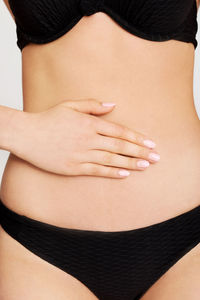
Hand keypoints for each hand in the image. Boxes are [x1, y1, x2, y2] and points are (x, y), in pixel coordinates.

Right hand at [12, 99, 159, 178]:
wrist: (27, 135)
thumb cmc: (49, 119)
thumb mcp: (70, 105)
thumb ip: (93, 105)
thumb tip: (113, 105)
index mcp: (89, 123)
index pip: (119, 131)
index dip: (137, 138)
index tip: (150, 143)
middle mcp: (88, 139)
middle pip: (120, 146)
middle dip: (140, 152)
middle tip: (156, 157)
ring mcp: (81, 154)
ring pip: (111, 159)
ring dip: (131, 163)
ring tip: (146, 166)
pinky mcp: (73, 167)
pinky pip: (97, 170)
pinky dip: (112, 172)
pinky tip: (124, 173)